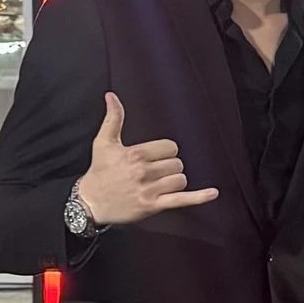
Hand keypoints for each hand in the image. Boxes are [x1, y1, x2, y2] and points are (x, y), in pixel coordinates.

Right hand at [75, 91, 218, 226]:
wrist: (90, 203)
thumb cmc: (99, 172)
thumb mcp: (103, 142)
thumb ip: (113, 118)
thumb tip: (112, 96)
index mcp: (136, 154)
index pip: (170, 147)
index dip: (165, 152)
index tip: (155, 158)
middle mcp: (143, 171)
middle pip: (177, 164)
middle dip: (169, 167)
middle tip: (154, 172)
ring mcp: (149, 190)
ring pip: (180, 180)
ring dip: (174, 182)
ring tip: (160, 184)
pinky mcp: (152, 206)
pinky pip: (181, 200)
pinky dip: (198, 198)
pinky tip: (213, 193)